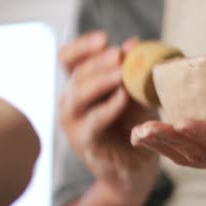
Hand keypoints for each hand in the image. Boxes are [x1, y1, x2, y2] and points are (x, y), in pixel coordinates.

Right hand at [58, 32, 158, 205]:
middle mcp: (72, 102)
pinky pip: (92, 123)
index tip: (104, 38)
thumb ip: (134, 70)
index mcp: (81, 85)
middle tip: (119, 53)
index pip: (68, 58)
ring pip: (77, 96)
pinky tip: (123, 98)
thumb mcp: (137, 92)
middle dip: (98, 61)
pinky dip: (107, 108)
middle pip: (76, 74)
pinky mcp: (86, 144)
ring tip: (121, 73)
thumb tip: (134, 41)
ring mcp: (75, 124)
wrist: (136, 167)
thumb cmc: (134, 124)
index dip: (82, 46)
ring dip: (99, 82)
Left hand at [131, 108, 205, 186]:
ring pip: (189, 159)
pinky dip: (169, 146)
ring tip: (137, 133)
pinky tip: (151, 133)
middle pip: (199, 156)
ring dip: (162, 146)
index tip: (182, 123)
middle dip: (170, 142)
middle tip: (143, 129)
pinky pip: (190, 156)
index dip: (205, 136)